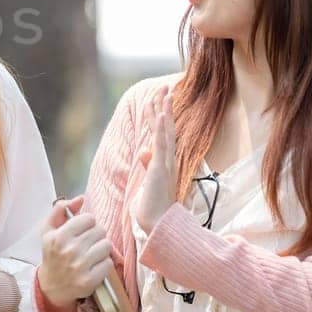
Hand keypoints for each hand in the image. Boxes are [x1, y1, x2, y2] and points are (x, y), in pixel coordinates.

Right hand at [37, 195, 112, 310]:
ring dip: (101, 249)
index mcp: (58, 236)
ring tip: (91, 254)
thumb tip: (80, 198)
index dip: (87, 223)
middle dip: (95, 235)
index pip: (89, 218)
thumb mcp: (49, 230)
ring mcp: (80, 267)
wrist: (52, 286)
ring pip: (106, 245)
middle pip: (100, 230)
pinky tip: (93, 266)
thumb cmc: (52, 254)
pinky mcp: (89, 281)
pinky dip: (103, 264)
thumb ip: (60, 209)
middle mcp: (69, 251)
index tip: (81, 231)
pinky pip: (108, 263)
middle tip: (87, 243)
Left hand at [134, 86, 178, 231]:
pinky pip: (162, 143)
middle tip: (165, 87)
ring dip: (164, 111)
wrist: (158, 224)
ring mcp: (165, 163)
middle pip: (166, 127)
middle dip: (164, 106)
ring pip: (165, 131)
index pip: (162, 133)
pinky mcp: (160, 168)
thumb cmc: (153, 206)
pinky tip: (162, 113)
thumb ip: (148, 164)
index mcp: (163, 162)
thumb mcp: (147, 181)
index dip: (160, 115)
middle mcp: (168, 159)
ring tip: (164, 93)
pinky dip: (162, 127)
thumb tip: (144, 151)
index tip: (158, 99)